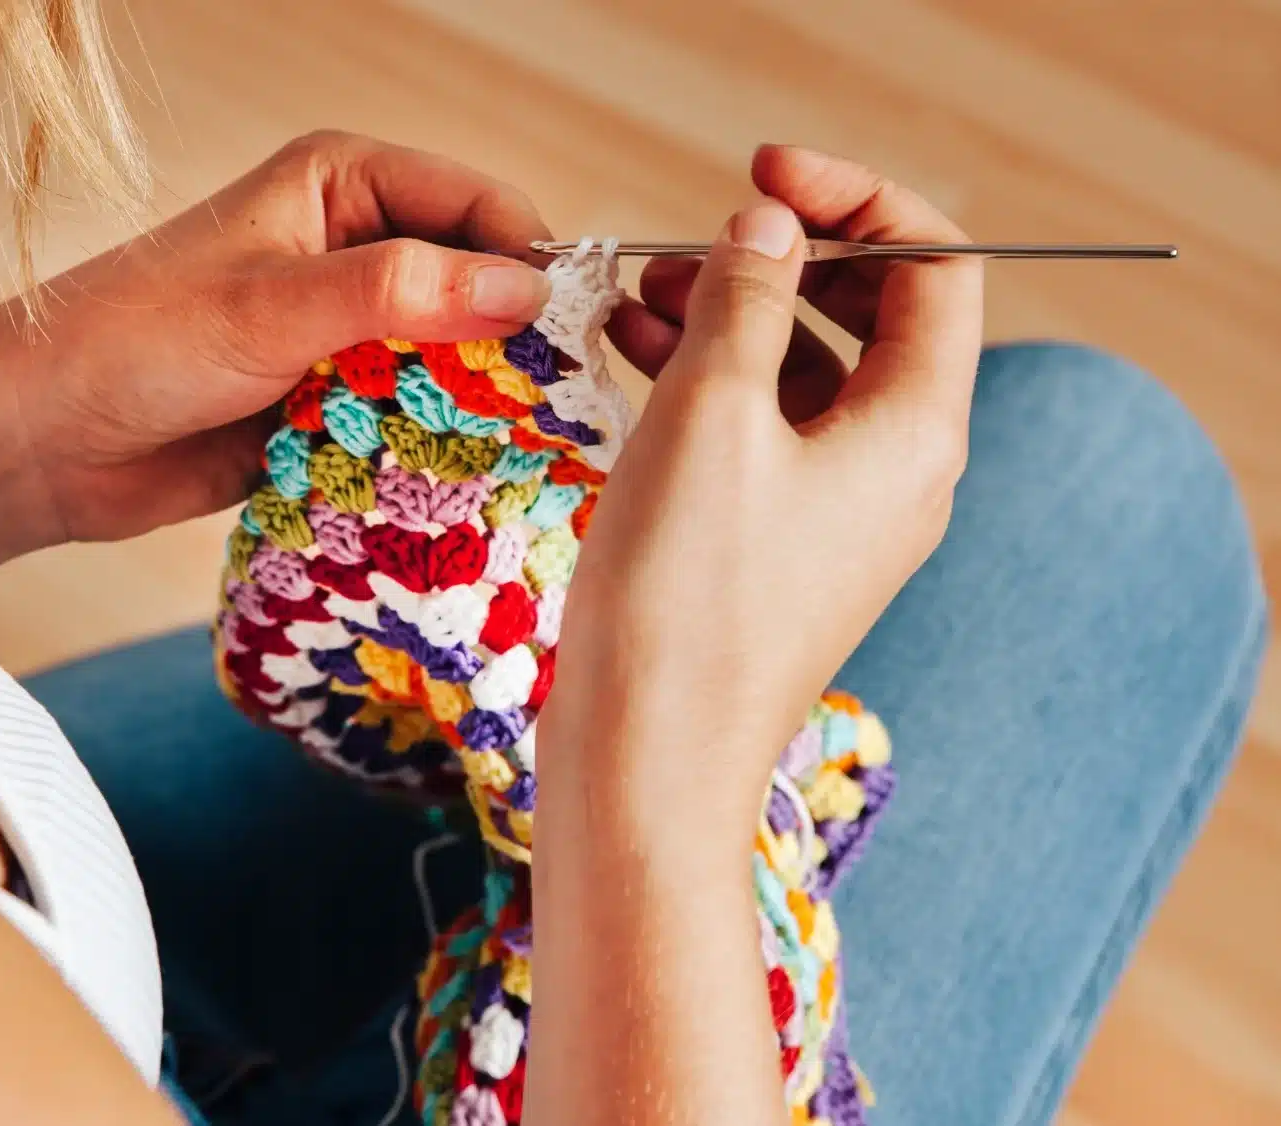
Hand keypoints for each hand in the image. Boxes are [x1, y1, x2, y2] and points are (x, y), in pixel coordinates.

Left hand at [0, 131, 552, 591]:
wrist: (47, 442)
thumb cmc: (138, 342)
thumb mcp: (276, 305)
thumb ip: (401, 293)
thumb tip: (525, 290)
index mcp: (345, 187)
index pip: (477, 207)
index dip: (529, 261)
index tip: (569, 331)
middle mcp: (357, 253)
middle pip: (477, 286)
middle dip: (514, 341)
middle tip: (557, 404)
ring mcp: (351, 332)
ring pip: (454, 359)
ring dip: (481, 403)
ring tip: (520, 449)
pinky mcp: (340, 400)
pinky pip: (417, 417)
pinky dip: (441, 446)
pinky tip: (467, 478)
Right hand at [540, 144, 982, 853]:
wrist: (650, 761)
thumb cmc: (685, 596)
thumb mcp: (711, 415)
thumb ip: (746, 299)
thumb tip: (768, 228)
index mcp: (915, 431)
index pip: (936, 271)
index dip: (858, 202)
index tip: (764, 175)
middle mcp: (897, 471)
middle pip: (875, 318)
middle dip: (790, 259)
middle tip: (699, 236)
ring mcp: (839, 514)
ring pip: (807, 375)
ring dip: (737, 317)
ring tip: (641, 291)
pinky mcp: (780, 545)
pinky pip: (765, 433)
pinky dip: (713, 382)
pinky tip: (637, 356)